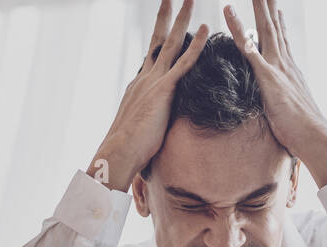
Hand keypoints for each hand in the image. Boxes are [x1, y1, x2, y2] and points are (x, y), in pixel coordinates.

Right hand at [90, 0, 209, 189]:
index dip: (157, 40)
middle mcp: (145, 78)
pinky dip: (196, 44)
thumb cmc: (127, 150)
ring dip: (182, 20)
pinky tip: (207, 29)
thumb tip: (148, 130)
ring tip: (190, 0)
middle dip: (166, 17)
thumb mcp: (137, 130)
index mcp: (138, 87)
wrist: (120, 152)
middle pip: (158, 40)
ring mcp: (154, 81)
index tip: (162, 26)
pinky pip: (184, 62)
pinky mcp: (164, 89)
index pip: (151, 58)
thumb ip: (145, 122)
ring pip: (171, 43)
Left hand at [224, 0, 326, 185]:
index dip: (276, 22)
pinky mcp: (269, 81)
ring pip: (263, 33)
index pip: (279, 39)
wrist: (313, 136)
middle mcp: (283, 63)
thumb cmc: (300, 128)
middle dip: (266, 6)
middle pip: (271, 27)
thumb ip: (282, 98)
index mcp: (287, 68)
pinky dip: (245, 40)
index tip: (274, 6)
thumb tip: (280, 101)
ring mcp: (276, 69)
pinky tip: (237, 27)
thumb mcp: (289, 107)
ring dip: (257, 12)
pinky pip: (253, 57)